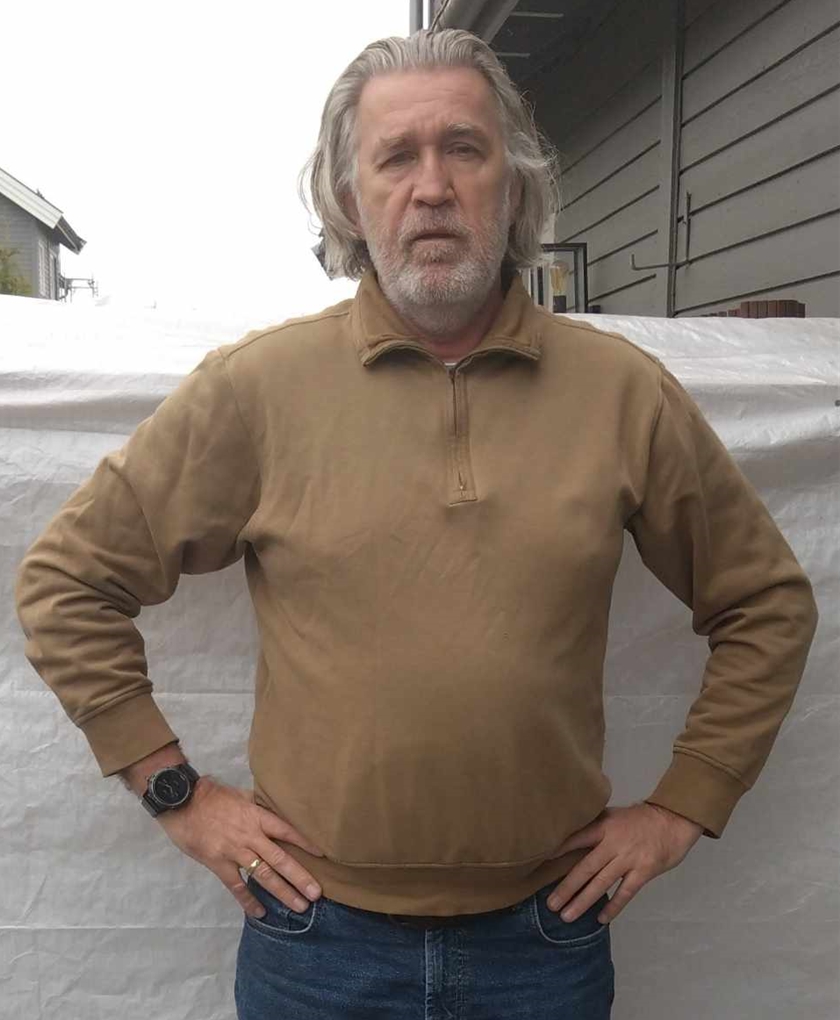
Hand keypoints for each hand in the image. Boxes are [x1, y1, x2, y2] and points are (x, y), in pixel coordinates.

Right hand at [157, 775, 326, 918]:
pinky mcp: (218, 864)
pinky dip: (248, 900)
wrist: (182, 802)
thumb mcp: (240, 795)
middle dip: (299, 877)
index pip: (286, 830)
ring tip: (299, 906)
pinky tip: (260, 913)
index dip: (304, 842)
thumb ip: (258, 806)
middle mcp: (250, 836)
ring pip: (263, 875)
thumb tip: (275, 810)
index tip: (322, 855)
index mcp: (256, 817)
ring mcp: (234, 852)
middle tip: (316, 893)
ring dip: (282, 892)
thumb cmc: (211, 796)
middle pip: (280, 858)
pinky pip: (236, 886)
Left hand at [546, 802, 702, 924]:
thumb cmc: (640, 819)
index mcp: (604, 826)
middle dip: (567, 887)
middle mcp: (613, 843)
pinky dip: (612, 907)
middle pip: (585, 868)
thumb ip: (595, 826)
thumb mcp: (614, 815)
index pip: (576, 839)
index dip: (559, 850)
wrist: (673, 820)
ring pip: (601, 883)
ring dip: (583, 901)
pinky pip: (625, 893)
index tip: (541, 863)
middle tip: (551, 904)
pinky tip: (600, 919)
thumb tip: (569, 835)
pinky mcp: (643, 872)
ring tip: (567, 916)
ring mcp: (628, 859)